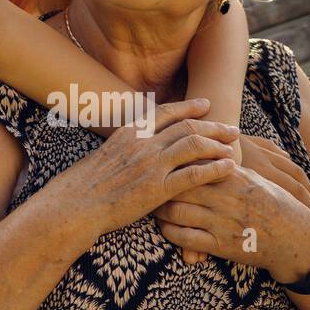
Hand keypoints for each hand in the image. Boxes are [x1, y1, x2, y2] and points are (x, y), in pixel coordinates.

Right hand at [52, 97, 241, 242]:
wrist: (76, 204)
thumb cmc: (86, 184)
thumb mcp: (105, 154)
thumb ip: (125, 144)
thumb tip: (134, 140)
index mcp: (130, 132)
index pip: (166, 112)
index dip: (189, 107)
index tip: (206, 105)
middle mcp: (143, 143)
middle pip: (186, 126)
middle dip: (213, 126)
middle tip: (231, 129)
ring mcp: (151, 165)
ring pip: (194, 145)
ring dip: (217, 144)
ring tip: (233, 147)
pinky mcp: (157, 189)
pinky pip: (193, 175)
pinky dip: (214, 169)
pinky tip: (228, 168)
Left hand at [154, 138, 309, 280]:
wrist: (294, 239)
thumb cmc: (274, 204)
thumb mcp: (255, 179)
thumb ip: (229, 167)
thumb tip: (207, 151)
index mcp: (234, 176)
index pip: (194, 162)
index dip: (173, 161)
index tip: (158, 160)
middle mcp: (227, 198)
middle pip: (180, 185)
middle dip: (159, 185)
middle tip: (145, 184)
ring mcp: (223, 222)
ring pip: (178, 212)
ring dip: (160, 210)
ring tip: (151, 206)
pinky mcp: (221, 246)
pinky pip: (186, 238)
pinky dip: (170, 232)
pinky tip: (164, 228)